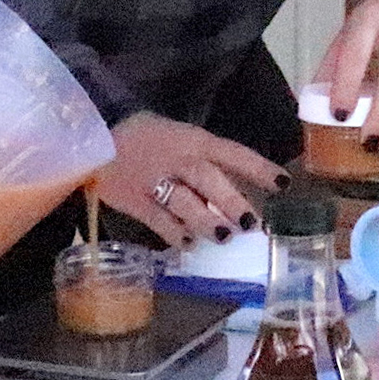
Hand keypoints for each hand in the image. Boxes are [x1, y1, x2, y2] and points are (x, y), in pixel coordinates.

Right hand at [96, 112, 288, 248]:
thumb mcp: (181, 137)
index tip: (284, 185)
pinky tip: (188, 244)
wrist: (94, 135)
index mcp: (194, 140)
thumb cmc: (147, 136)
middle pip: (208, 179)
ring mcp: (154, 179)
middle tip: (251, 223)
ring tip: (223, 237)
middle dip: (231, 201)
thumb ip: (207, 161)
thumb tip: (239, 191)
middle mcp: (177, 159)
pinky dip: (174, 233)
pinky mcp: (133, 199)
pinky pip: (157, 220)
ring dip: (206, 221)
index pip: (233, 152)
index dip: (259, 168)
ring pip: (184, 202)